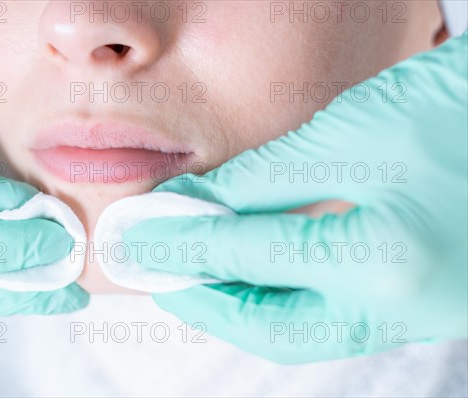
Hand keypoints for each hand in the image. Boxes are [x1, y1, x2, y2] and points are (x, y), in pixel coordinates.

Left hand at [123, 33, 467, 362]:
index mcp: (384, 260)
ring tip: (193, 274)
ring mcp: (416, 315)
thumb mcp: (352, 133)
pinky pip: (331, 317)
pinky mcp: (419, 305)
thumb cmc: (460, 107)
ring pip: (300, 330)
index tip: (133, 236)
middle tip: (157, 270)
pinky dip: (280, 300)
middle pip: (270, 326)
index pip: (247, 257)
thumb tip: (195, 204)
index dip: (180, 243)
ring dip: (239, 306)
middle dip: (204, 301)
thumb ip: (265, 178)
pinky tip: (251, 273)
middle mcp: (401, 306)